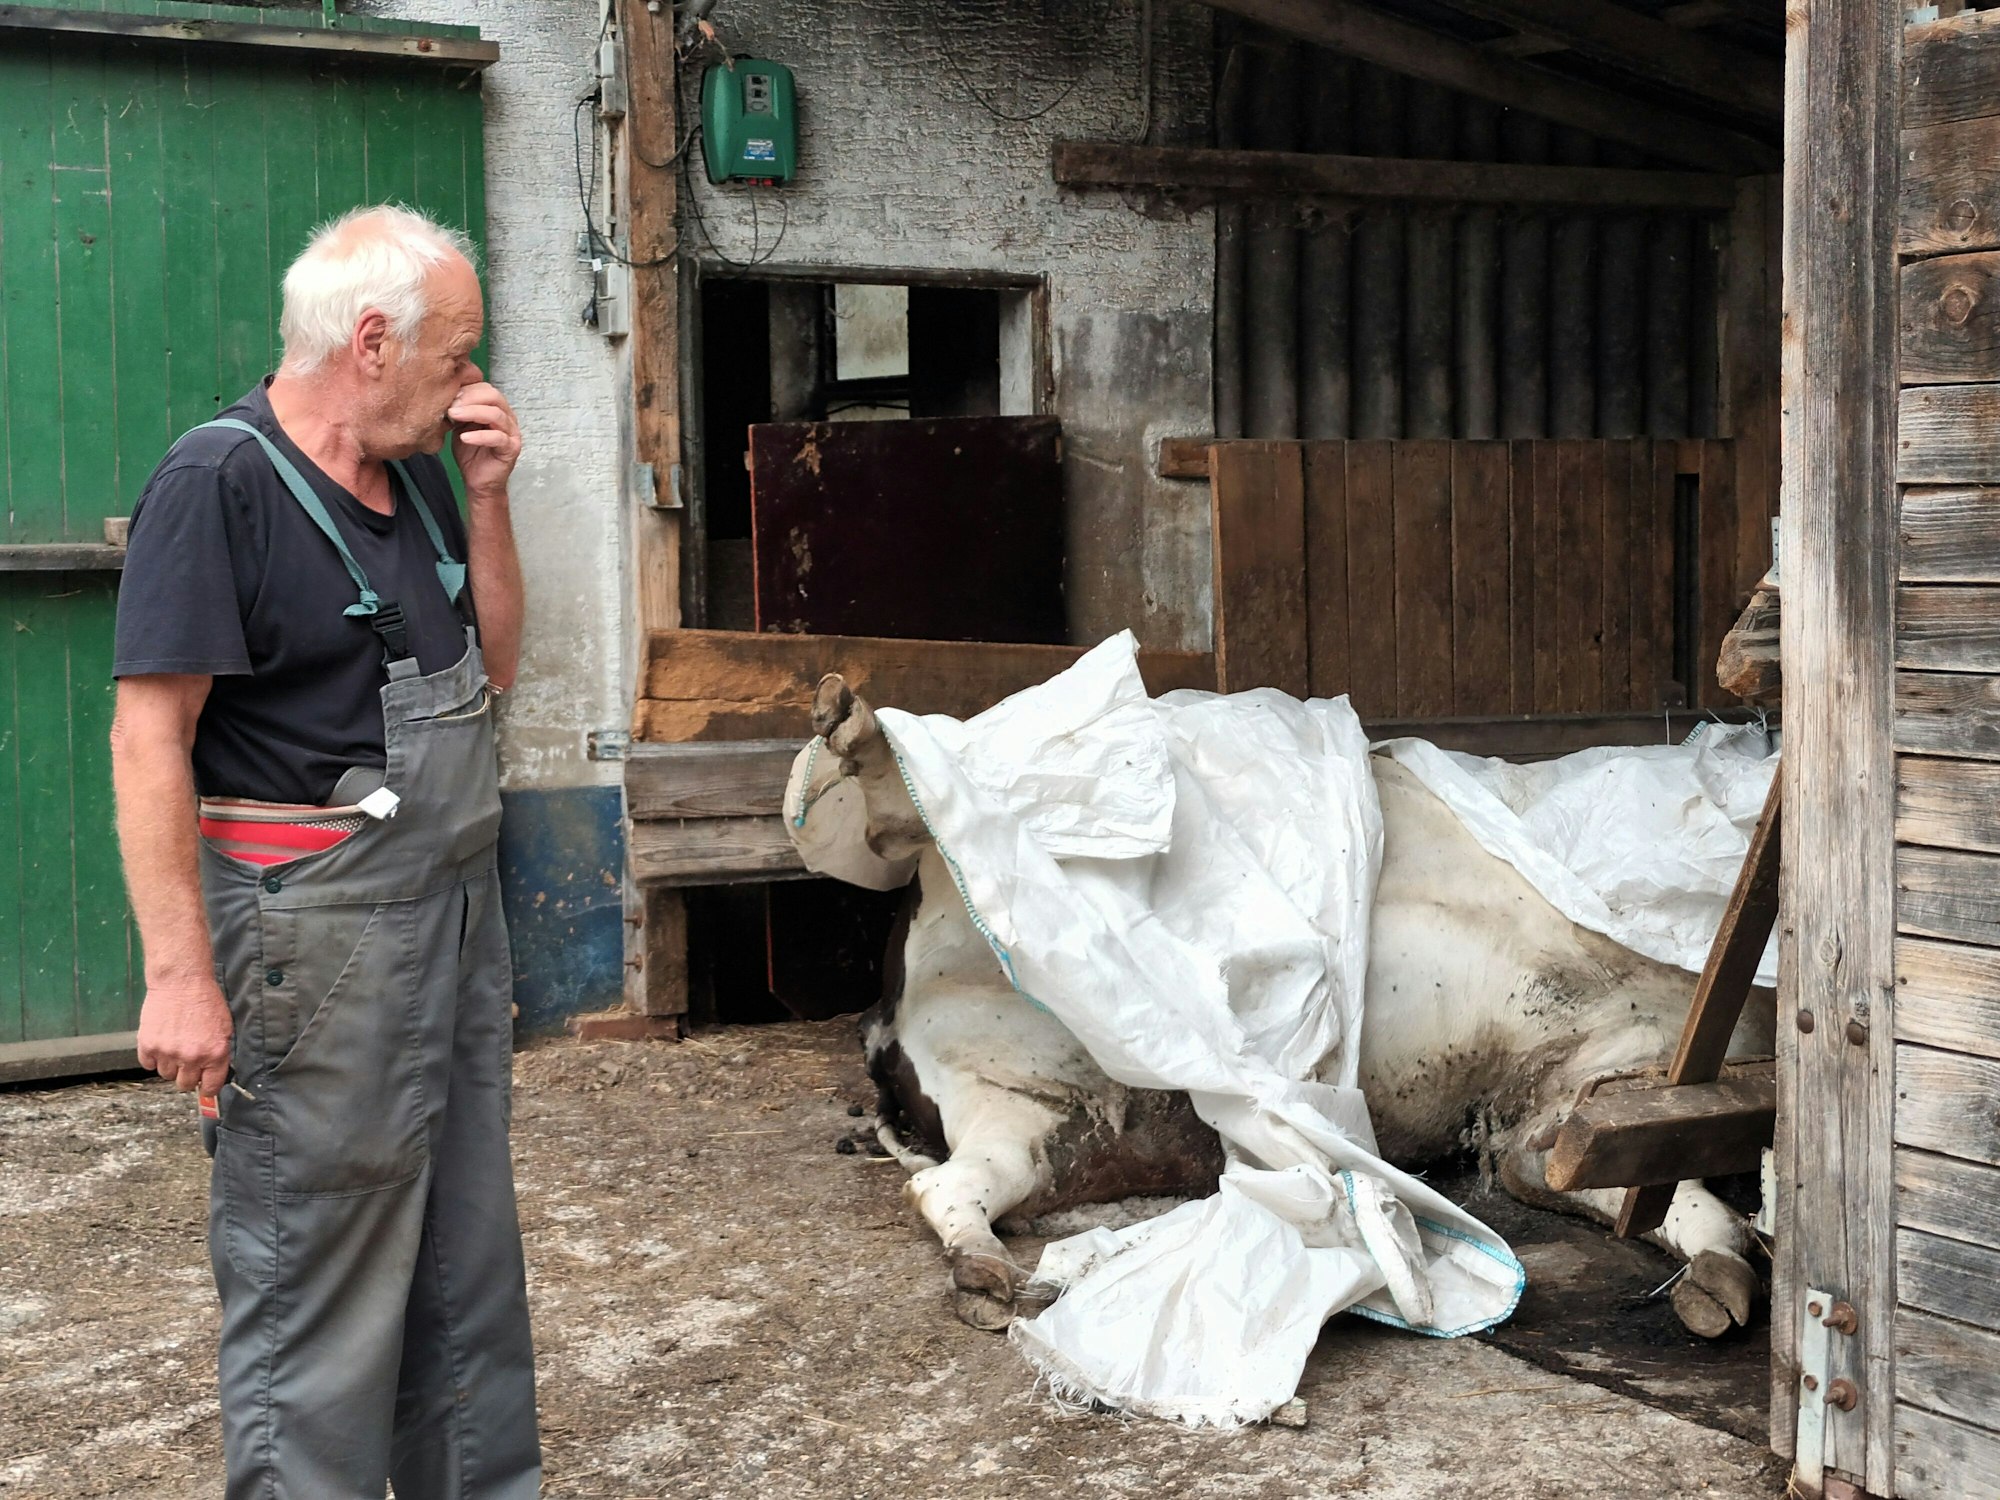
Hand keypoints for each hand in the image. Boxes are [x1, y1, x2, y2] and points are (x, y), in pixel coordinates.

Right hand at [136, 976, 233, 1094]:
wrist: (182, 982)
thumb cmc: (205, 1001)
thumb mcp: (225, 1028)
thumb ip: (219, 1054)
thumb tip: (213, 1073)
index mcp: (214, 1054)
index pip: (211, 1087)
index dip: (207, 1087)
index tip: (204, 1085)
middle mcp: (191, 1057)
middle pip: (185, 1084)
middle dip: (187, 1076)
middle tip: (187, 1063)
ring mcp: (167, 1052)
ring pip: (165, 1075)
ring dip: (170, 1065)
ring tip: (174, 1046)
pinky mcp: (147, 1045)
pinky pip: (148, 1065)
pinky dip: (153, 1058)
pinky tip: (161, 1043)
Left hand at [448, 371, 522, 502]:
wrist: (478, 481)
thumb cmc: (470, 453)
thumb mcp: (461, 426)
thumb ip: (460, 411)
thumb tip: (447, 395)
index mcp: (497, 409)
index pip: (486, 388)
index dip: (467, 389)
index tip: (448, 395)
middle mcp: (508, 418)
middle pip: (494, 396)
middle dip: (470, 398)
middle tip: (451, 405)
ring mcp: (512, 433)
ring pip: (496, 414)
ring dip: (472, 412)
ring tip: (453, 416)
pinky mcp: (511, 449)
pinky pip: (497, 438)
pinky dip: (479, 436)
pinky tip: (464, 437)